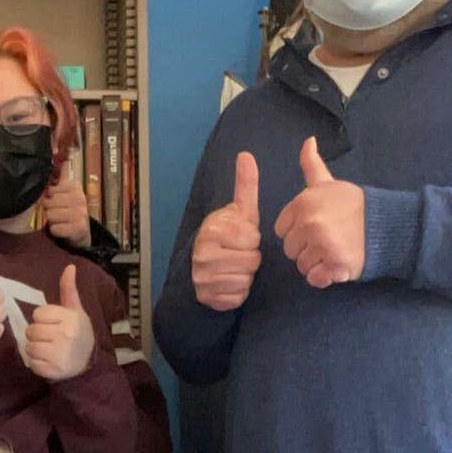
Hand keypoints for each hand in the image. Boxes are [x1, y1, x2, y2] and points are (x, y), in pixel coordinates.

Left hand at [25, 264, 94, 379]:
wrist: (88, 362)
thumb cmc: (78, 332)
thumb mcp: (75, 310)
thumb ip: (68, 289)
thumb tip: (70, 266)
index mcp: (70, 319)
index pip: (38, 314)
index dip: (42, 319)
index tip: (53, 323)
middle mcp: (66, 335)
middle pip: (31, 330)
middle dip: (37, 334)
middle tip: (49, 337)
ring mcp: (59, 355)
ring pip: (29, 347)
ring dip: (35, 348)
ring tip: (48, 348)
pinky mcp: (53, 371)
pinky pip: (32, 363)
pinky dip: (36, 363)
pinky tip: (48, 360)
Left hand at [41, 175, 90, 247]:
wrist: (82, 230)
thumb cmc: (69, 209)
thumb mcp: (65, 191)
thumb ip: (60, 175)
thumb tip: (62, 158)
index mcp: (75, 186)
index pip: (50, 190)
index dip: (49, 197)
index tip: (57, 201)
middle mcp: (80, 198)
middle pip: (49, 203)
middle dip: (49, 210)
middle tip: (57, 212)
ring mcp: (81, 213)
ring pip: (50, 215)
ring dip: (51, 221)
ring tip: (59, 221)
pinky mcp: (79, 228)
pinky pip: (55, 228)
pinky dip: (55, 231)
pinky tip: (62, 229)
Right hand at [192, 152, 261, 310]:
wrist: (199, 266)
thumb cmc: (227, 236)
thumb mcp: (238, 211)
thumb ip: (245, 185)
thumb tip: (246, 154)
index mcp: (212, 230)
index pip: (252, 239)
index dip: (251, 239)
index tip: (240, 238)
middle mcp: (203, 253)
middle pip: (251, 261)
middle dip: (250, 259)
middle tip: (237, 254)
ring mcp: (203, 277)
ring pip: (245, 280)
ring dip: (245, 276)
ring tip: (234, 268)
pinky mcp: (207, 298)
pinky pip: (237, 297)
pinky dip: (237, 293)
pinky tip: (229, 283)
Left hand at [274, 136, 364, 288]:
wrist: (389, 226)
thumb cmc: (355, 206)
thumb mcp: (330, 183)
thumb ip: (312, 165)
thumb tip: (307, 141)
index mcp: (302, 204)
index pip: (281, 230)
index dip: (297, 231)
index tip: (316, 227)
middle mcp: (309, 223)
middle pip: (290, 249)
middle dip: (306, 249)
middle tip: (328, 240)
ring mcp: (322, 245)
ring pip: (302, 266)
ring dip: (316, 263)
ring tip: (335, 251)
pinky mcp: (335, 264)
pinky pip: (315, 279)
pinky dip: (325, 277)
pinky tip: (337, 266)